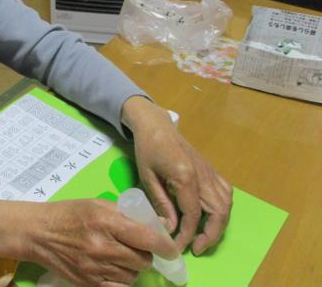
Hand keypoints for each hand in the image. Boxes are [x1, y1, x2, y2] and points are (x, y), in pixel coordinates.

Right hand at [0, 199, 178, 286]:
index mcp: (105, 221)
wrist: (39, 233)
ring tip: (121, 256)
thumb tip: (157, 224)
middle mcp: (101, 247)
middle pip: (142, 260)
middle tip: (138, 248)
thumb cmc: (69, 214)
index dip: (165, 245)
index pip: (146, 238)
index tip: (171, 248)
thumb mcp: (98, 204)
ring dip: (133, 267)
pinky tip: (114, 269)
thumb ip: (126, 213)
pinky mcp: (88, 284)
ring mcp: (94, 268)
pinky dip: (122, 280)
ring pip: (132, 275)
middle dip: (146, 255)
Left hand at [122, 96, 232, 254]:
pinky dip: (222, 210)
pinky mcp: (212, 170)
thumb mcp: (147, 177)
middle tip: (196, 248)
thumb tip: (169, 229)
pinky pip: (225, 193)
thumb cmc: (147, 149)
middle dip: (210, 235)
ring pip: (226, 204)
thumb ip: (160, 203)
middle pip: (219, 212)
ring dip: (219, 224)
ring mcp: (211, 172)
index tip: (176, 246)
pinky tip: (210, 217)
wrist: (156, 125)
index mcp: (186, 176)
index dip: (187, 234)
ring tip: (203, 237)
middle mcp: (204, 175)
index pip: (193, 214)